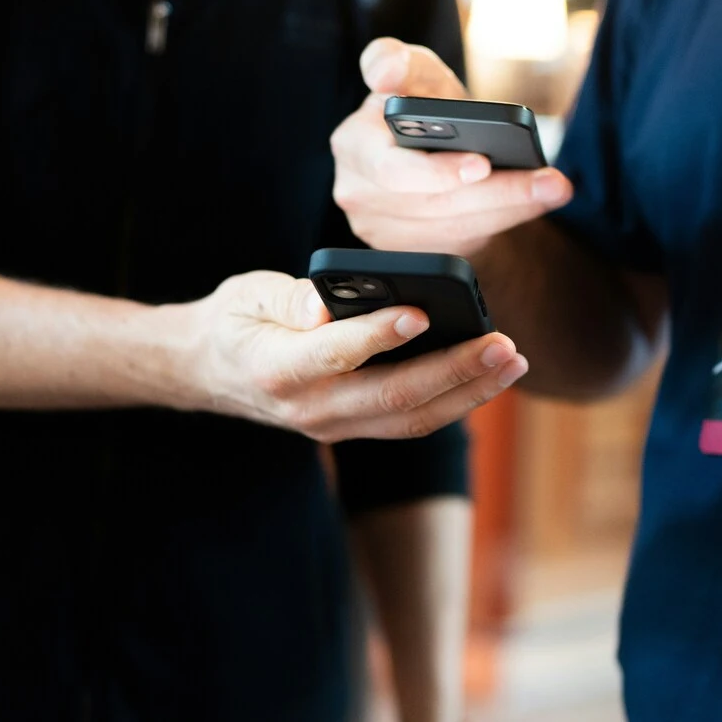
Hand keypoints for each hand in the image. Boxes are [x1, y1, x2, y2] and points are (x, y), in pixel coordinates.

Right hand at [184, 271, 526, 442]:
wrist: (210, 372)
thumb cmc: (235, 320)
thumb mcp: (247, 293)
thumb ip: (286, 299)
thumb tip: (324, 307)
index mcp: (278, 367)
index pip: (336, 354)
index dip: (379, 336)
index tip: (422, 313)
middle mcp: (311, 407)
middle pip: (393, 398)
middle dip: (455, 372)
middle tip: (503, 345)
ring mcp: (334, 426)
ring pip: (412, 419)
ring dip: (469, 393)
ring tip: (511, 361)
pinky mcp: (353, 427)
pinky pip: (411, 421)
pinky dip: (454, 401)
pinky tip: (487, 375)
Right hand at [330, 38, 575, 257]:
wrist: (432, 149)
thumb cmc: (424, 108)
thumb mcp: (416, 74)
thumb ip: (398, 60)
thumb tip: (385, 73)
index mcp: (354, 143)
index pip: (391, 168)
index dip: (438, 172)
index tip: (483, 164)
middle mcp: (357, 191)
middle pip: (434, 203)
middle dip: (496, 192)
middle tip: (547, 183)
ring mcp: (377, 228)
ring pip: (452, 227)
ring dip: (509, 209)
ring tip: (553, 190)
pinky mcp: (403, 252)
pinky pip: (457, 245)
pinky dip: (499, 223)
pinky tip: (532, 205)